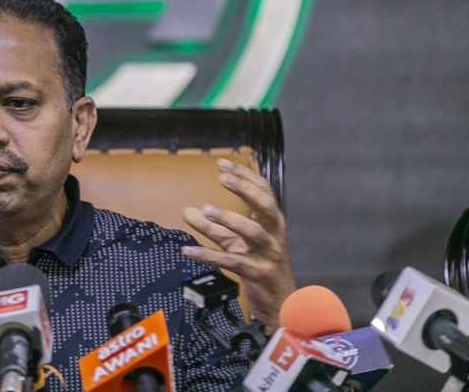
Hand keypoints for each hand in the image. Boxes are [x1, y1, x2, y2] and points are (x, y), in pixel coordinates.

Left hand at [182, 158, 295, 331]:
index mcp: (271, 222)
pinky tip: (190, 250)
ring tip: (205, 210)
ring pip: (252, 232)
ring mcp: (268, 254)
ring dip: (228, 219)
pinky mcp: (258, 273)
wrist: (280, 304)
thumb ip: (212, 227)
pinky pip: (233, 262)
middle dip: (245, 189)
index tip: (223, 164)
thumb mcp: (235, 243)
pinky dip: (209, 255)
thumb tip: (188, 211)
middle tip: (223, 178)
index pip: (264, 191)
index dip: (245, 176)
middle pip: (265, 205)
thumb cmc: (259, 266)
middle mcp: (273, 235)